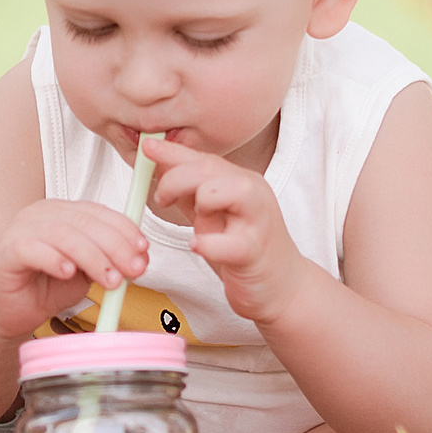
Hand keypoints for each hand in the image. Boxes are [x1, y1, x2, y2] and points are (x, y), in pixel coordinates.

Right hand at [0, 199, 149, 342]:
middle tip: (133, 269)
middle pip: (84, 222)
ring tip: (110, 280)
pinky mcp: (6, 250)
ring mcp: (20, 229)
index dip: (124, 230)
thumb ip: (106, 261)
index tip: (144, 251)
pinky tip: (68, 273)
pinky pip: (32, 249)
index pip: (98, 212)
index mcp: (62, 213)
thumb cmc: (42, 288)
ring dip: (93, 257)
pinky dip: (54, 259)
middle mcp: (41, 214)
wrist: (6, 312)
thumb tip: (138, 259)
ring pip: (63, 234)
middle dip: (115, 246)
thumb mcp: (84, 274)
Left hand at [144, 136, 307, 325]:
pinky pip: (228, 242)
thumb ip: (189, 191)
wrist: (283, 285)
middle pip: (208, 169)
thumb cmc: (244, 247)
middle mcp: (252, 194)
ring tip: (196, 223)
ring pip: (223, 191)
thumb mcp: (213, 213)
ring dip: (199, 202)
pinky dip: (207, 243)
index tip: (148, 146)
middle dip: (174, 179)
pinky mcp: (255, 252)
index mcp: (241, 181)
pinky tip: (198, 246)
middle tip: (162, 198)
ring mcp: (257, 221)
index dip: (172, 151)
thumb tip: (159, 167)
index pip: (204, 158)